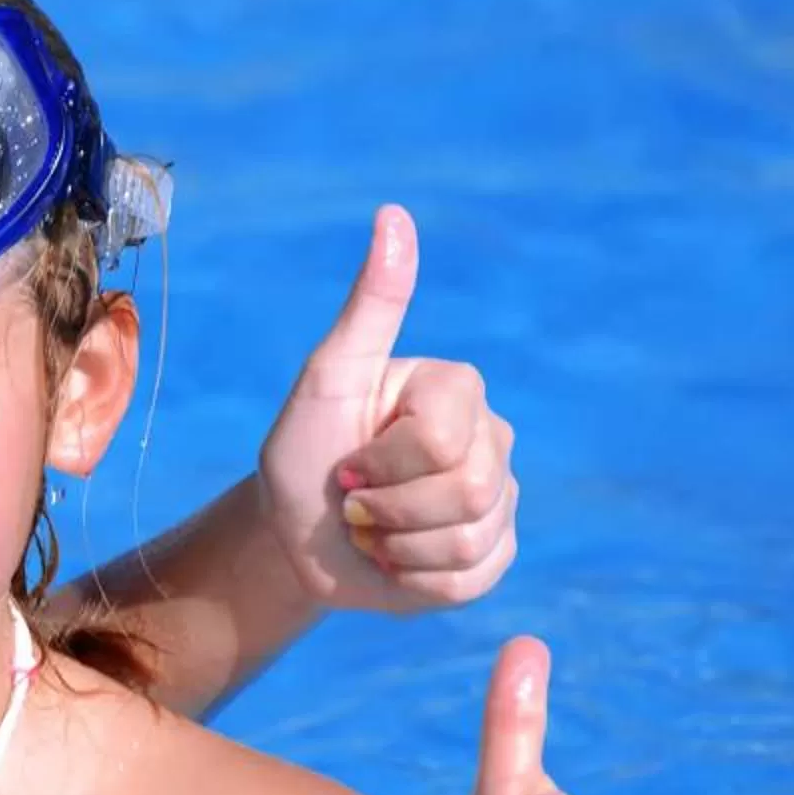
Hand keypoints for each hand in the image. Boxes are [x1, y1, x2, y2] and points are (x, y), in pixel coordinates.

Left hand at [258, 205, 517, 611]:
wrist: (293, 534)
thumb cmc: (304, 448)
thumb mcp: (326, 375)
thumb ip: (371, 304)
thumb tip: (394, 214)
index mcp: (458, 389)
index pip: (444, 439)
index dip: (381, 463)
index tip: (346, 459)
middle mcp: (492, 437)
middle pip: (467, 490)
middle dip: (387, 507)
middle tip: (354, 499)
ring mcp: (500, 500)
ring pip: (469, 538)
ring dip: (395, 546)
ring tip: (370, 528)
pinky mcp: (493, 555)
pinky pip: (471, 578)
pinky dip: (413, 579)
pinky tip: (391, 558)